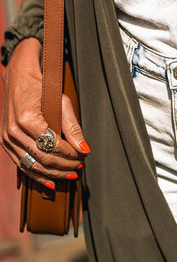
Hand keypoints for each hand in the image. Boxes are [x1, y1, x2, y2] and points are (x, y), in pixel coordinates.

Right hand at [1, 38, 89, 188]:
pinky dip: (38, 175)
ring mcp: (6, 139)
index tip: (83, 157)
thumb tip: (84, 149)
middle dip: (64, 166)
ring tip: (70, 175)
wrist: (19, 80)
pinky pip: (22, 165)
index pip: (53, 145)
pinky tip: (51, 181)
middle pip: (43, 158)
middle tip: (80, 167)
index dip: (71, 155)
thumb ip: (73, 127)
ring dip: (54, 174)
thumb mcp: (62, 102)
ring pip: (33, 166)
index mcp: (27, 119)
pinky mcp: (5, 144)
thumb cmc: (41, 88)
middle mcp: (13, 131)